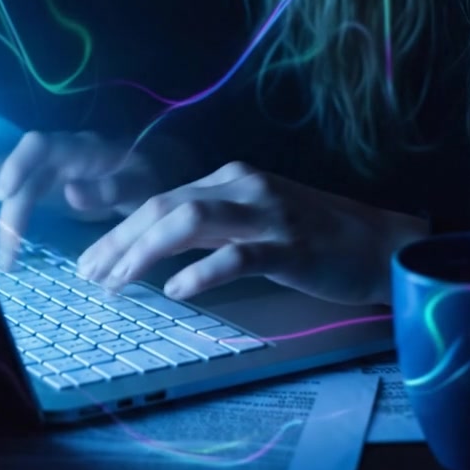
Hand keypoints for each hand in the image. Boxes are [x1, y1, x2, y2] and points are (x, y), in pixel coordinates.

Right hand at [0, 130, 166, 268]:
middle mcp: (44, 156)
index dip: (16, 165)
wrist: (146, 170)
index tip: (4, 197)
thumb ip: (110, 189)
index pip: (36, 145)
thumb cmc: (143, 177)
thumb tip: (70, 193)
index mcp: (74, 149)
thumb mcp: (141, 185)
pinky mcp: (25, 186)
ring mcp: (31, 170)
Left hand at [76, 161, 425, 304]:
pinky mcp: (290, 246)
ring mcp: (267, 214)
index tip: (89, 261)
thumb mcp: (256, 220)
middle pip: (163, 207)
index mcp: (231, 178)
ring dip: (145, 252)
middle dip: (117, 241)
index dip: (118, 230)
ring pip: (189, 222)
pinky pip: (236, 256)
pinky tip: (176, 290)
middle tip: (88, 276)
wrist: (382, 245)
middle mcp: (244, 187)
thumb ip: (210, 227)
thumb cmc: (316, 237)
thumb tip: (156, 249)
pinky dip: (200, 272)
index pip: (160, 199)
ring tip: (118, 282)